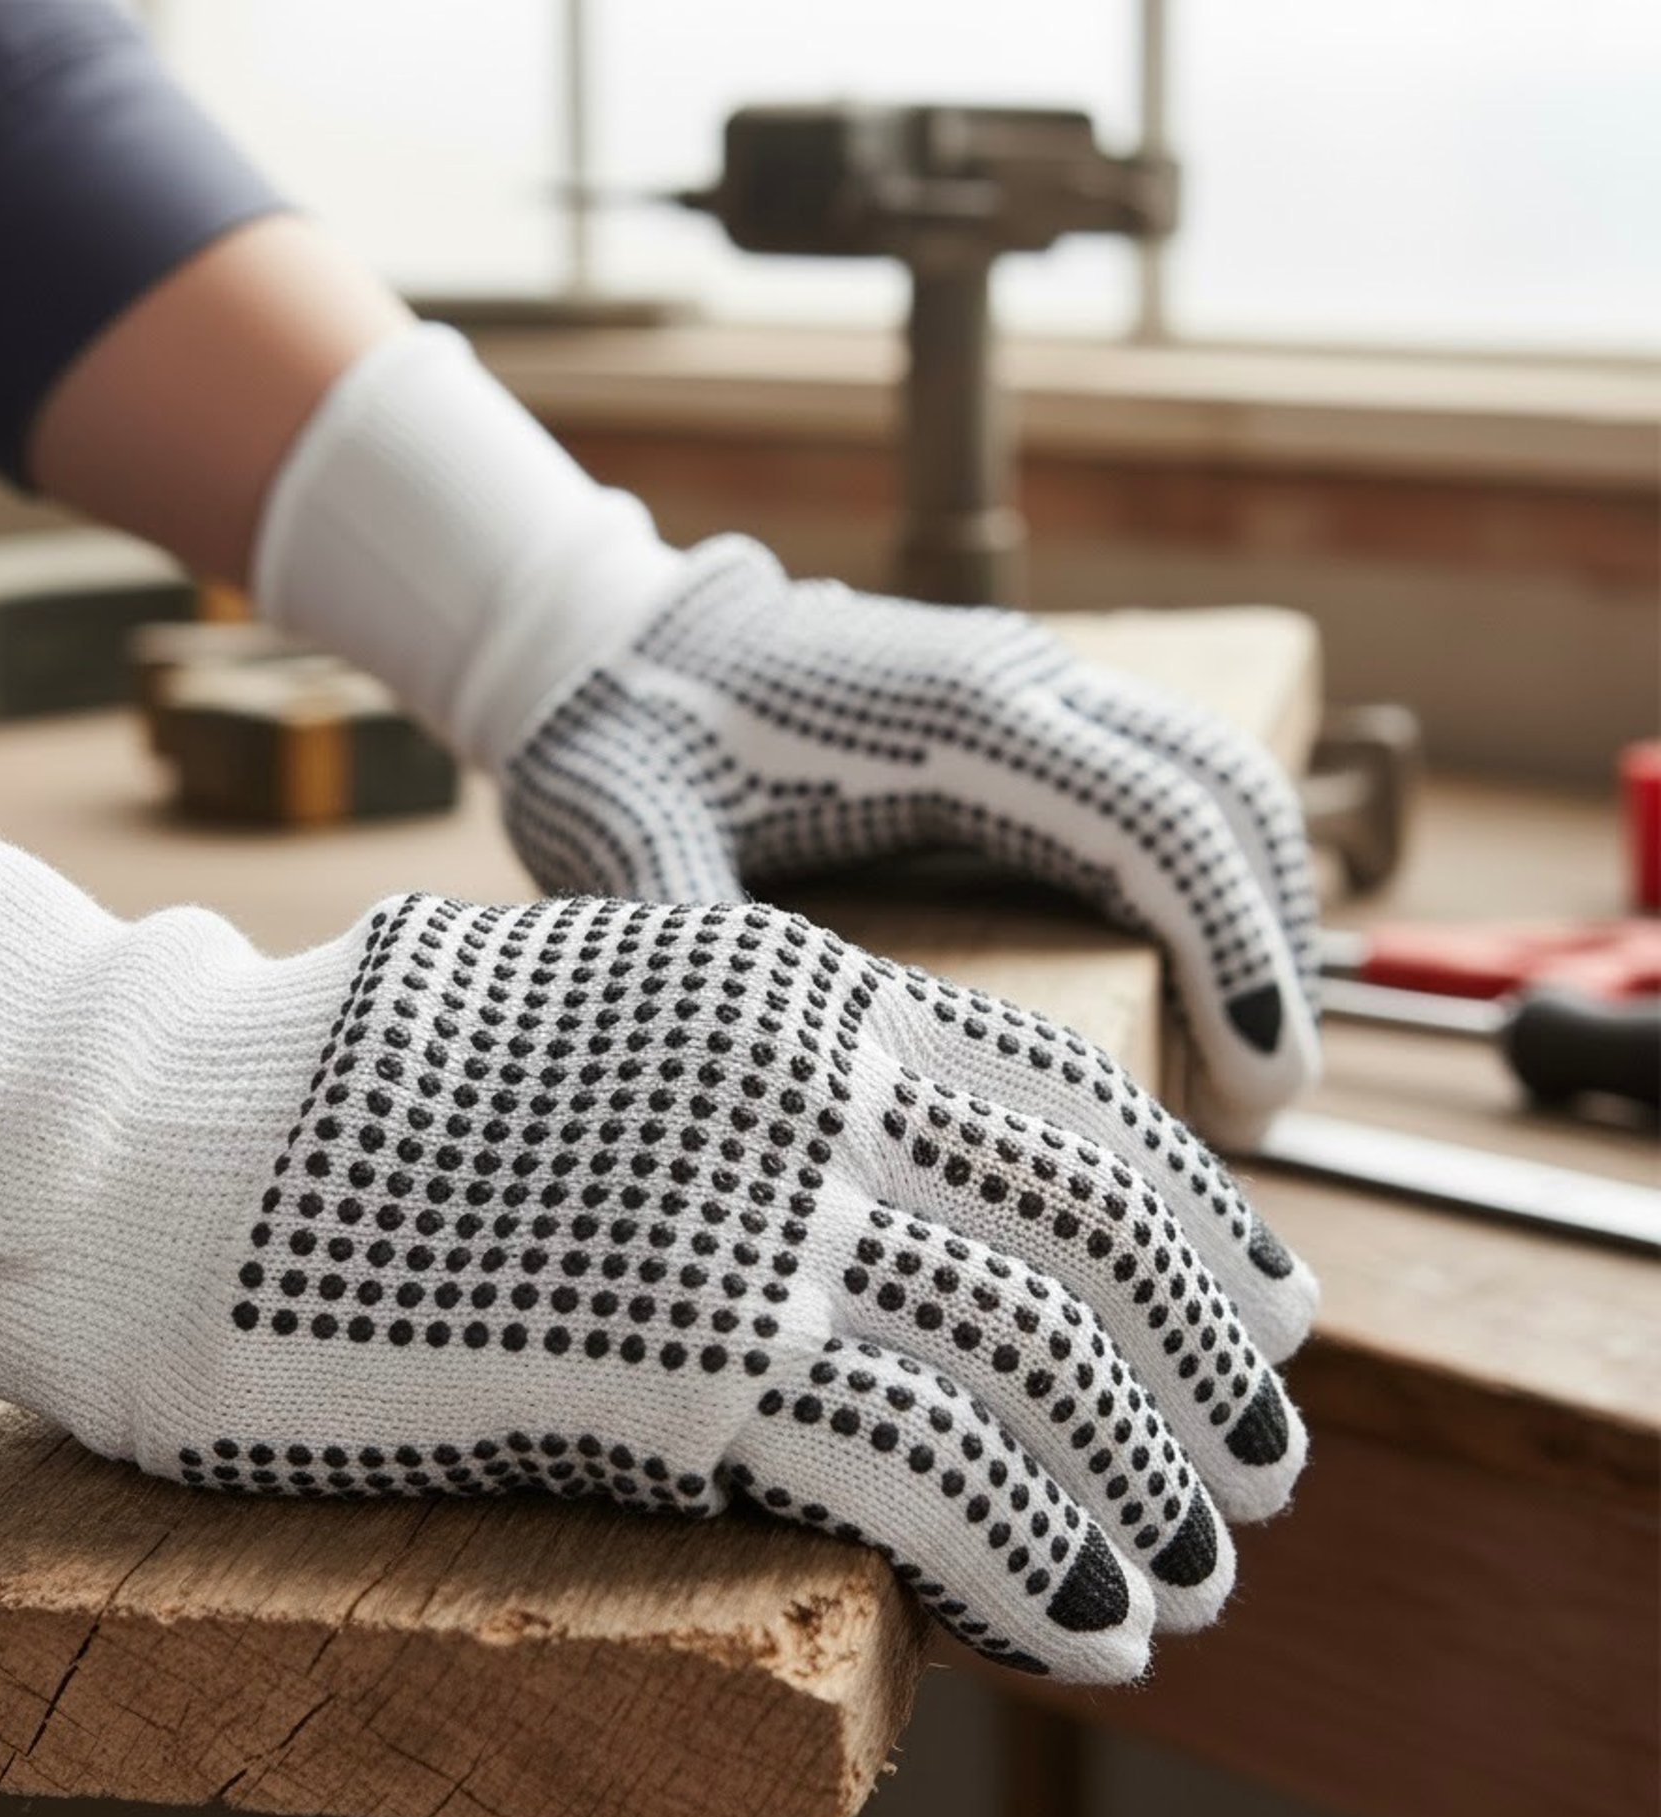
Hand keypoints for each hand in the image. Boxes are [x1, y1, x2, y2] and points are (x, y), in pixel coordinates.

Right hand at [175, 892, 1315, 1683]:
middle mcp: (810, 1083)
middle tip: (1254, 1471)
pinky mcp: (688, 1362)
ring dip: (1139, 1486)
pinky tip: (1081, 1619)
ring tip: (1181, 1575)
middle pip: (1096, 1232)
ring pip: (1043, 1360)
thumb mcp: (613, 1034)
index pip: (1070, 1103)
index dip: (1190, 1225)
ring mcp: (755, 1217)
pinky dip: (1037, 1552)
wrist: (168, 1133)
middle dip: (1200, 1372)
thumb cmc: (364, 1094)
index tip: (1255, 1318)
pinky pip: (936, 1467)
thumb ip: (768, 1103)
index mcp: (796, 990)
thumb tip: (903, 1217)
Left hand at [502, 539, 1320, 1132]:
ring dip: (1255, 910)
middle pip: (1225, 797)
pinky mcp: (1015, 708)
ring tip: (1242, 1064)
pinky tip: (1185, 976)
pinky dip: (1206, 873)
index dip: (1234, 958)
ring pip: (1213, 778)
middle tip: (1260, 1113)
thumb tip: (745, 1101)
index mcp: (952, 719)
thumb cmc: (617, 748)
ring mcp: (1026, 681)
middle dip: (1271, 951)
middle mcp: (1017, 679)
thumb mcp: (630, 855)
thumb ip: (693, 950)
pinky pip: (1162, 779)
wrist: (604, 644)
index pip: (1155, 827)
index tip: (1262, 1096)